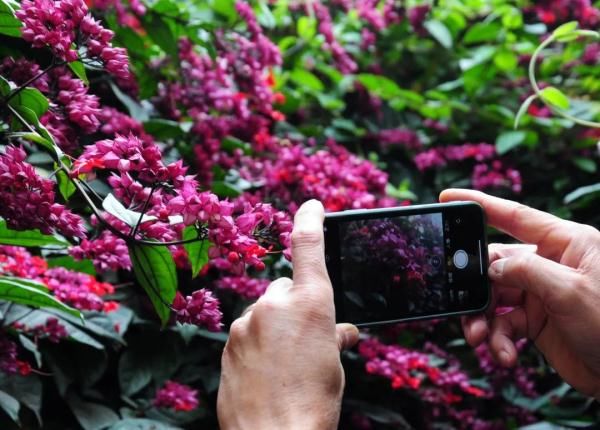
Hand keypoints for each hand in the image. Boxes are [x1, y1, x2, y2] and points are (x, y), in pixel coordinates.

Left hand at [217, 200, 358, 429]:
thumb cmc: (312, 403)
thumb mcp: (334, 366)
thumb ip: (333, 338)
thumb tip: (342, 333)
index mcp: (311, 303)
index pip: (309, 246)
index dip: (310, 220)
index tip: (311, 206)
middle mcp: (275, 305)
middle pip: (284, 289)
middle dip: (294, 306)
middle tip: (304, 339)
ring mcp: (246, 323)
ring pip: (264, 312)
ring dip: (274, 327)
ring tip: (284, 363)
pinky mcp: (228, 343)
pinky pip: (247, 333)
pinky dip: (257, 344)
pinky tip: (265, 371)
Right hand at [440, 189, 599, 399]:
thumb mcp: (570, 292)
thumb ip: (526, 271)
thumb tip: (490, 267)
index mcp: (565, 243)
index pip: (515, 216)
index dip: (480, 204)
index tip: (448, 198)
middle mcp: (549, 264)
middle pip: (495, 263)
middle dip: (475, 287)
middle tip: (463, 304)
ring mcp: (540, 293)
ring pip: (493, 297)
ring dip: (483, 320)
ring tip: (480, 338)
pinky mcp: (535, 321)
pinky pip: (503, 324)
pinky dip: (498, 340)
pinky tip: (504, 355)